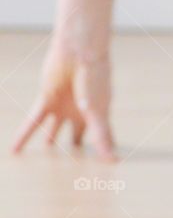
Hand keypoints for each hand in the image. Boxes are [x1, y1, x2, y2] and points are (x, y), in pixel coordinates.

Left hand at [12, 42, 115, 161]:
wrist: (79, 53)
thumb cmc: (95, 80)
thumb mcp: (98, 112)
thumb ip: (102, 137)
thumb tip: (112, 161)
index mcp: (98, 115)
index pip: (102, 138)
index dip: (104, 150)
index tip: (107, 164)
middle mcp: (80, 113)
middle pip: (77, 135)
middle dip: (75, 148)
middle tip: (73, 164)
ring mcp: (63, 107)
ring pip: (54, 129)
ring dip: (50, 139)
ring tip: (47, 152)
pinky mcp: (46, 100)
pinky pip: (33, 121)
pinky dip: (24, 135)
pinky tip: (15, 149)